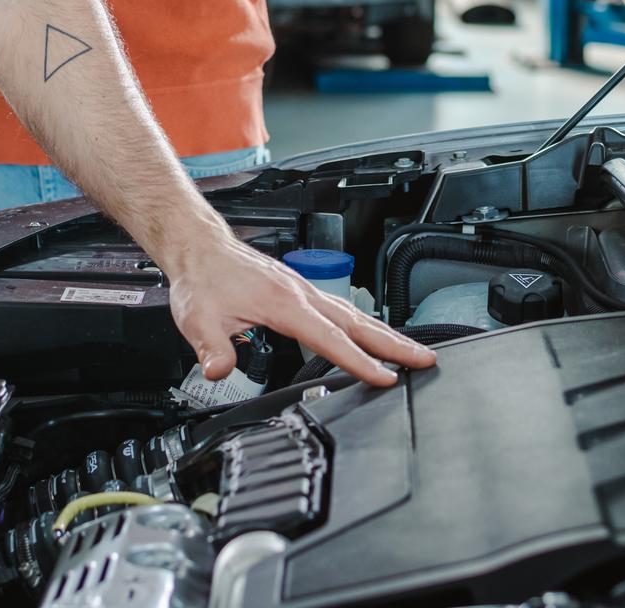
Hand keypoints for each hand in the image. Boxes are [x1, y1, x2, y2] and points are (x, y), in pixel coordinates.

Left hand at [164, 228, 436, 386]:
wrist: (199, 247)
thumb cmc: (202, 279)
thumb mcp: (197, 318)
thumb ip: (211, 349)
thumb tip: (218, 371)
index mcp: (284, 303)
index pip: (331, 338)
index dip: (360, 361)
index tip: (387, 378)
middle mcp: (300, 293)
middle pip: (357, 322)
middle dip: (394, 343)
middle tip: (426, 360)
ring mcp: (302, 289)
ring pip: (353, 312)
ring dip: (384, 332)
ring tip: (411, 350)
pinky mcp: (297, 289)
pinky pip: (340, 306)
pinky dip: (362, 322)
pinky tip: (369, 332)